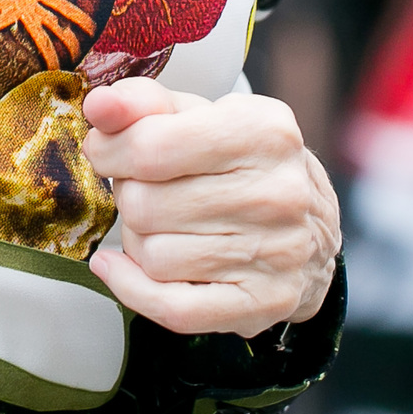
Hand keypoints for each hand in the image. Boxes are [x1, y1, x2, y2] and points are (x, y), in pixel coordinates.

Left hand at [81, 78, 340, 338]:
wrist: (312, 226)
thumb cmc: (240, 163)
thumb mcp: (200, 116)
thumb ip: (145, 104)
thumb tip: (100, 105)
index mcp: (264, 131)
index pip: (151, 147)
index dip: (110, 151)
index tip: (105, 152)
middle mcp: (279, 192)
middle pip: (145, 205)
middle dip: (129, 197)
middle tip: (146, 190)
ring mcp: (278, 253)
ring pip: (153, 257)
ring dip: (139, 242)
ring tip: (163, 226)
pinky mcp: (267, 302)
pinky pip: (171, 308)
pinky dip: (133, 289)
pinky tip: (119, 268)